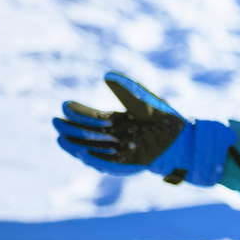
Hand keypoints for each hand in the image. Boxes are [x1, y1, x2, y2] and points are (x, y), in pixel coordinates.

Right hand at [53, 74, 239, 185]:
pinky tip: (83, 154)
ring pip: (91, 149)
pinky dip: (95, 160)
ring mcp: (119, 152)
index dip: (77, 112)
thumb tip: (107, 74)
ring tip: (60, 139)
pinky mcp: (128, 164)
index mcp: (116, 122)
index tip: (64, 105)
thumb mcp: (144, 101)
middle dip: (69, 128)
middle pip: (85, 134)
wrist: (185, 139)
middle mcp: (114, 137)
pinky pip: (108, 164)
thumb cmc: (165, 118)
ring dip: (75, 145)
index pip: (91, 117)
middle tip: (54, 122)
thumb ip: (126, 89)